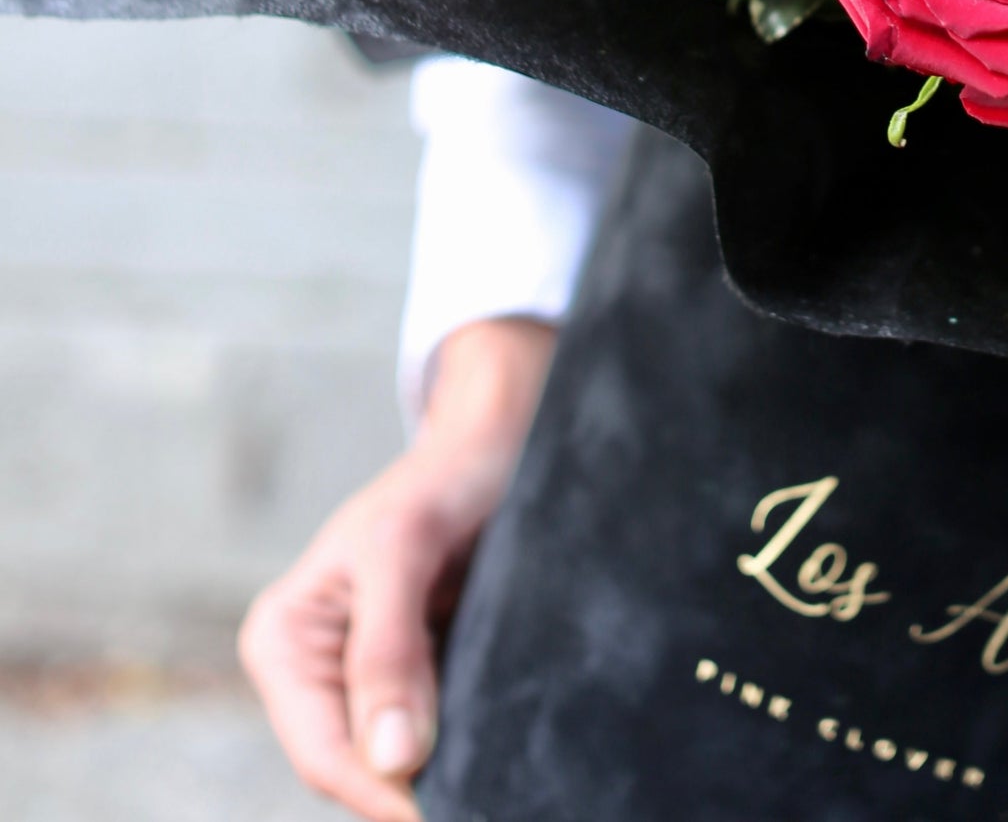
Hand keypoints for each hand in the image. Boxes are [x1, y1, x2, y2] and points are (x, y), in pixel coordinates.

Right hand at [239, 318, 557, 821]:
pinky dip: (470, 740)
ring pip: (402, 757)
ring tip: (506, 780)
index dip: (384, 794)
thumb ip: (388, 650)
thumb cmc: (443, 473)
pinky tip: (511, 740)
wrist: (501, 434)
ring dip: (449, 768)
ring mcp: (370, 675)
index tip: (447, 811)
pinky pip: (439, 728)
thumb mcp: (404, 547)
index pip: (325, 755)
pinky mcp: (423, 670)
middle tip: (493, 799)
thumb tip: (391, 760)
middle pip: (362, 767)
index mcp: (286, 641)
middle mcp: (317, 668)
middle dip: (417, 788)